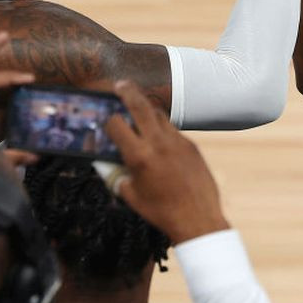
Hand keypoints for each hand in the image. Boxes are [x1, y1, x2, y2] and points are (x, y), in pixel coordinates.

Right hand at [103, 80, 230, 243]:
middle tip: (120, 84)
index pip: (117, 124)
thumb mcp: (130, 196)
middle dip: (128, 92)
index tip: (105, 121)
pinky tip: (159, 140)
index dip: (108, 121)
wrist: (198, 218)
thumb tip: (104, 162)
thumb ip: (115, 176)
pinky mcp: (192, 145)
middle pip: (140, 106)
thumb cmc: (160, 211)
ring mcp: (178, 142)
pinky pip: (173, 130)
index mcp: (139, 156)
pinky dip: (163, 130)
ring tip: (139, 112)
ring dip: (147, 111)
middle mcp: (158, 143)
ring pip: (159, 115)